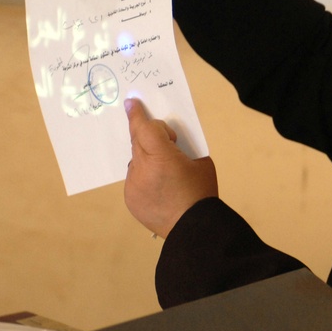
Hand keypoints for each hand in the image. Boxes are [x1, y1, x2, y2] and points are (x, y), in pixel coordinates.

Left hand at [123, 98, 217, 237]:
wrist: (194, 228)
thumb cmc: (201, 192)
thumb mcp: (200, 161)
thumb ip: (181, 148)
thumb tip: (168, 142)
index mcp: (162, 156)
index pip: (145, 127)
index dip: (138, 114)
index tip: (131, 102)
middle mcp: (142, 168)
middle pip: (137, 140)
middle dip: (146, 133)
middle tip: (159, 135)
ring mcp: (132, 184)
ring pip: (136, 160)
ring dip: (147, 158)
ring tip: (166, 172)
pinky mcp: (130, 197)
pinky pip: (135, 178)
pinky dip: (144, 177)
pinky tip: (159, 188)